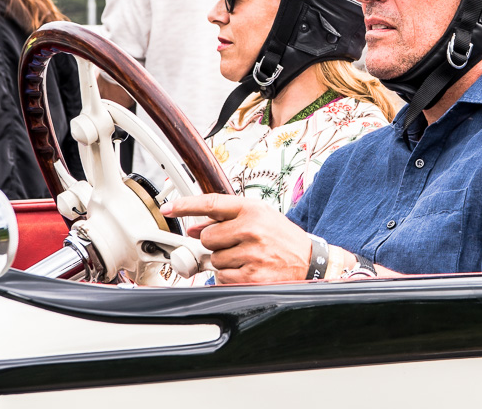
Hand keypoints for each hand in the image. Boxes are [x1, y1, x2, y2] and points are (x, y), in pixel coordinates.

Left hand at [162, 194, 310, 284]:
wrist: (312, 262)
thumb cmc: (283, 239)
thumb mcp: (260, 219)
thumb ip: (227, 220)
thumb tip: (195, 228)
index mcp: (253, 210)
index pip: (211, 204)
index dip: (186, 205)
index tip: (169, 208)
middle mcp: (251, 228)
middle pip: (207, 237)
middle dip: (217, 243)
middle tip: (237, 244)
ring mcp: (251, 253)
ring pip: (214, 260)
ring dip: (226, 262)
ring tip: (249, 258)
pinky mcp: (251, 276)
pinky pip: (222, 278)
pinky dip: (231, 277)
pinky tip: (249, 270)